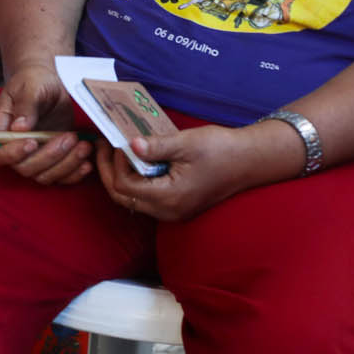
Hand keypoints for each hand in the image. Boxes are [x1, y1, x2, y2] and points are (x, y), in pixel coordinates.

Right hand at [0, 66, 93, 183]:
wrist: (48, 83)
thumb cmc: (33, 81)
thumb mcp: (30, 87)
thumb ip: (26, 106)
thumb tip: (19, 127)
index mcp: (1, 130)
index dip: (10, 155)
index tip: (31, 142)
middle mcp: (15, 148)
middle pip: (24, 168)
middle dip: (49, 157)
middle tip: (69, 137)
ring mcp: (34, 156)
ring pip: (44, 176)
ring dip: (65, 165)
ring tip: (83, 146)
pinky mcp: (52, 159)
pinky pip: (60, 176)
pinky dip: (74, 174)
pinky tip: (87, 163)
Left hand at [94, 124, 267, 221]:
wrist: (250, 161)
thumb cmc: (221, 150)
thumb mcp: (185, 143)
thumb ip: (155, 147)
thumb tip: (129, 146)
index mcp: (169, 197)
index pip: (124, 186)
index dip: (114, 163)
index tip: (114, 141)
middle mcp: (168, 211)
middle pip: (123, 197)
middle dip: (108, 171)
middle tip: (103, 146)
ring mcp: (173, 211)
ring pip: (133, 199)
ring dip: (120, 176)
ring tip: (114, 151)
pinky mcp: (178, 205)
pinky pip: (146, 197)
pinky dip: (135, 180)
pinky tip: (135, 160)